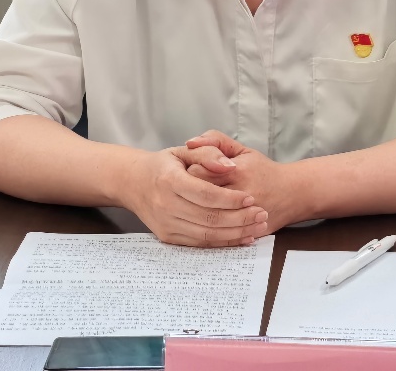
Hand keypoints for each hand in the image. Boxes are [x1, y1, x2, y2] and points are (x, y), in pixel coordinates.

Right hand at [119, 147, 268, 247]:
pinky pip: (200, 243)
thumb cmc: (163, 165)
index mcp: (169, 180)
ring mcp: (165, 224)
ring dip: (236, 233)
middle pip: (209, 217)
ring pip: (207, 234)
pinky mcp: (168, 237)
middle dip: (240, 218)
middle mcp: (165, 205)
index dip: (231, 198)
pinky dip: (223, 242)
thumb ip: (208, 153)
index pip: (205, 194)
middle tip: (262, 214)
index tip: (251, 198)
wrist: (133, 183)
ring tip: (257, 227)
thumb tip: (230, 166)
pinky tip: (241, 237)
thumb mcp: (183, 151)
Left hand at [182, 131, 306, 232]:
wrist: (293, 194)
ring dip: (195, 214)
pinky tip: (201, 224)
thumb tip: (189, 142)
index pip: (197, 173)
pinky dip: (207, 231)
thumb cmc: (264, 170)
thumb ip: (215, 141)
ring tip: (192, 207)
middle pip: (199, 197)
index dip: (186, 173)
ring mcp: (244, 216)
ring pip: (207, 219)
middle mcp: (240, 194)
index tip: (184, 174)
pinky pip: (220, 235)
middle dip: (187, 194)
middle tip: (185, 192)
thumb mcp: (242, 149)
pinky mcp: (246, 231)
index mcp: (236, 171)